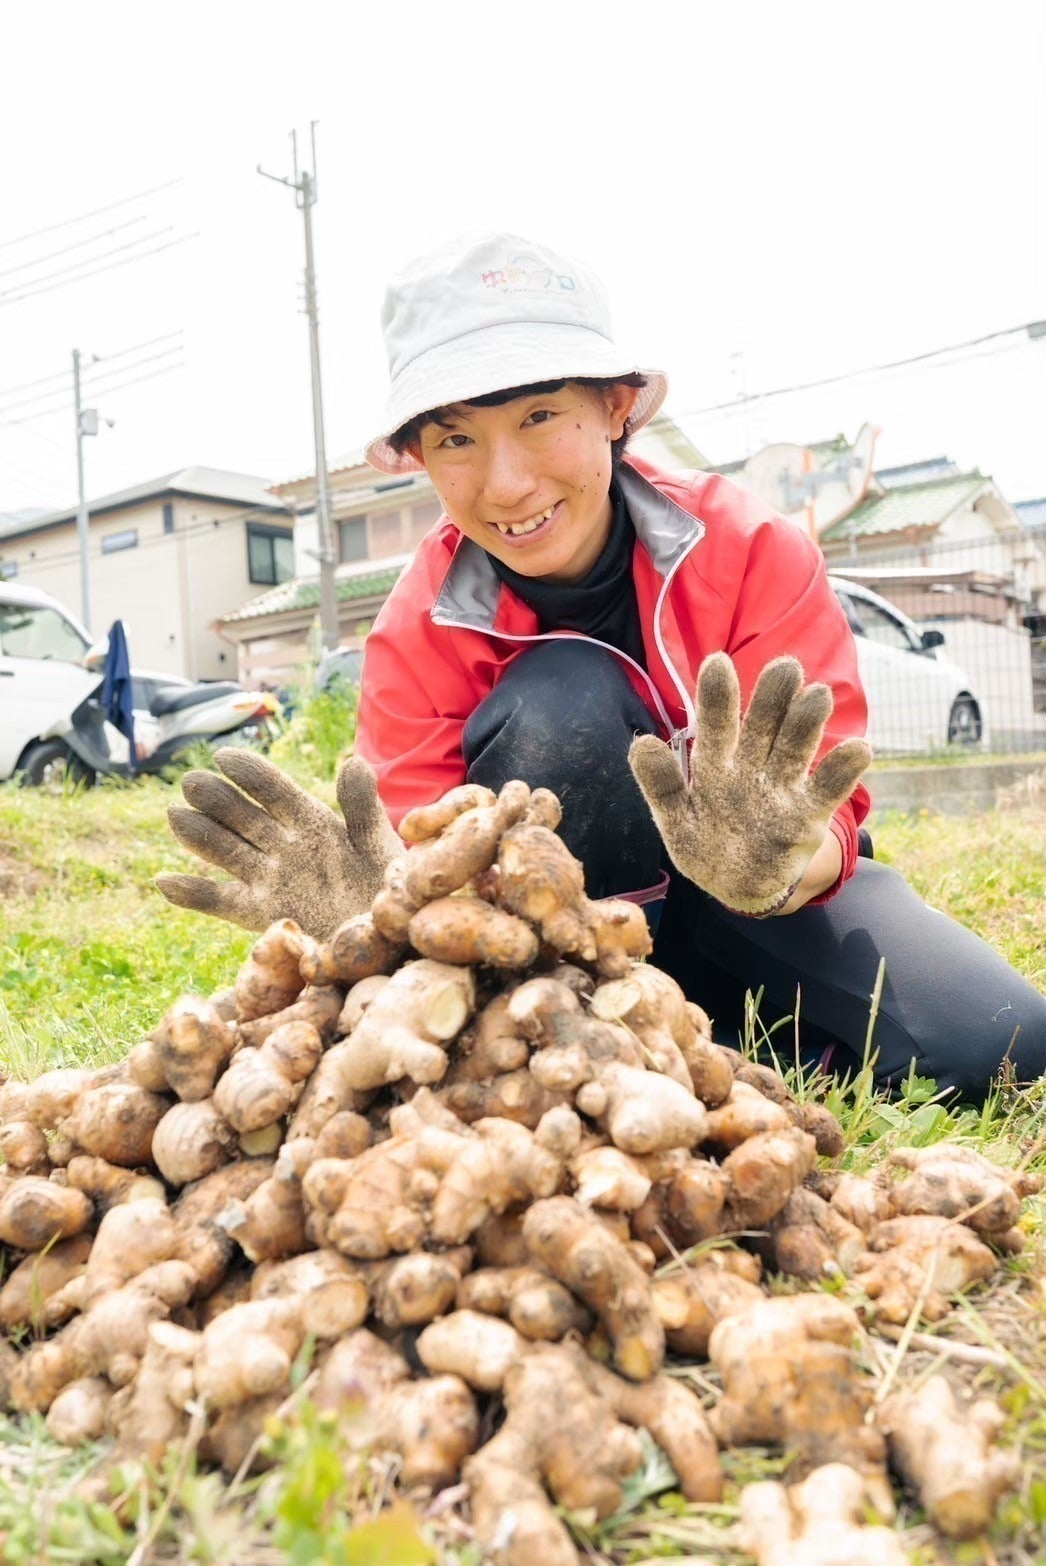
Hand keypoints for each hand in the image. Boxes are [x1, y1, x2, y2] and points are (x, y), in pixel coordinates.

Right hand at [156, 750, 400, 938]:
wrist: (388, 940)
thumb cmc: (388, 889)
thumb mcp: (379, 845)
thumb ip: (362, 808)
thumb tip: (353, 761)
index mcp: (313, 822)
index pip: (275, 791)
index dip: (250, 774)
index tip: (223, 757)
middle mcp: (284, 846)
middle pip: (243, 817)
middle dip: (217, 800)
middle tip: (191, 782)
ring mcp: (269, 878)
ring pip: (226, 851)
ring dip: (199, 835)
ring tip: (174, 815)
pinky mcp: (259, 912)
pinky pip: (220, 901)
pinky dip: (193, 894)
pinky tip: (164, 882)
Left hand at [628, 654, 870, 915]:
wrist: (740, 887)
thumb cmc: (705, 846)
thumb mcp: (676, 819)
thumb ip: (660, 785)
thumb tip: (642, 743)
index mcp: (716, 765)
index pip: (716, 726)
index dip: (717, 697)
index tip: (717, 662)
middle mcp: (752, 769)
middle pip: (764, 727)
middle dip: (772, 698)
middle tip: (785, 667)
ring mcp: (783, 789)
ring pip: (796, 748)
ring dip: (806, 723)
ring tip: (816, 697)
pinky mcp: (808, 814)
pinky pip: (827, 790)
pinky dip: (842, 771)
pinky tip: (859, 748)